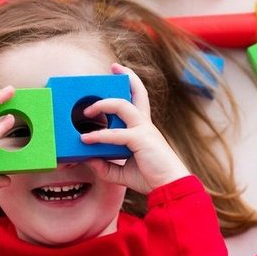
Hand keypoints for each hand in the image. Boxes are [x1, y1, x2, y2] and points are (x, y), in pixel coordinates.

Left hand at [80, 63, 189, 193]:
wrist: (170, 187)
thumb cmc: (151, 178)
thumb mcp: (122, 173)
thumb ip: (105, 167)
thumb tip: (88, 160)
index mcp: (144, 128)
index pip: (138, 101)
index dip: (131, 85)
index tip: (119, 74)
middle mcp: (145, 124)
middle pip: (138, 92)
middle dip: (127, 76)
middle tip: (113, 68)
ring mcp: (144, 130)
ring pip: (123, 106)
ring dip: (103, 104)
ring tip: (87, 110)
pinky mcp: (140, 140)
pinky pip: (116, 134)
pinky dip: (100, 136)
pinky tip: (86, 140)